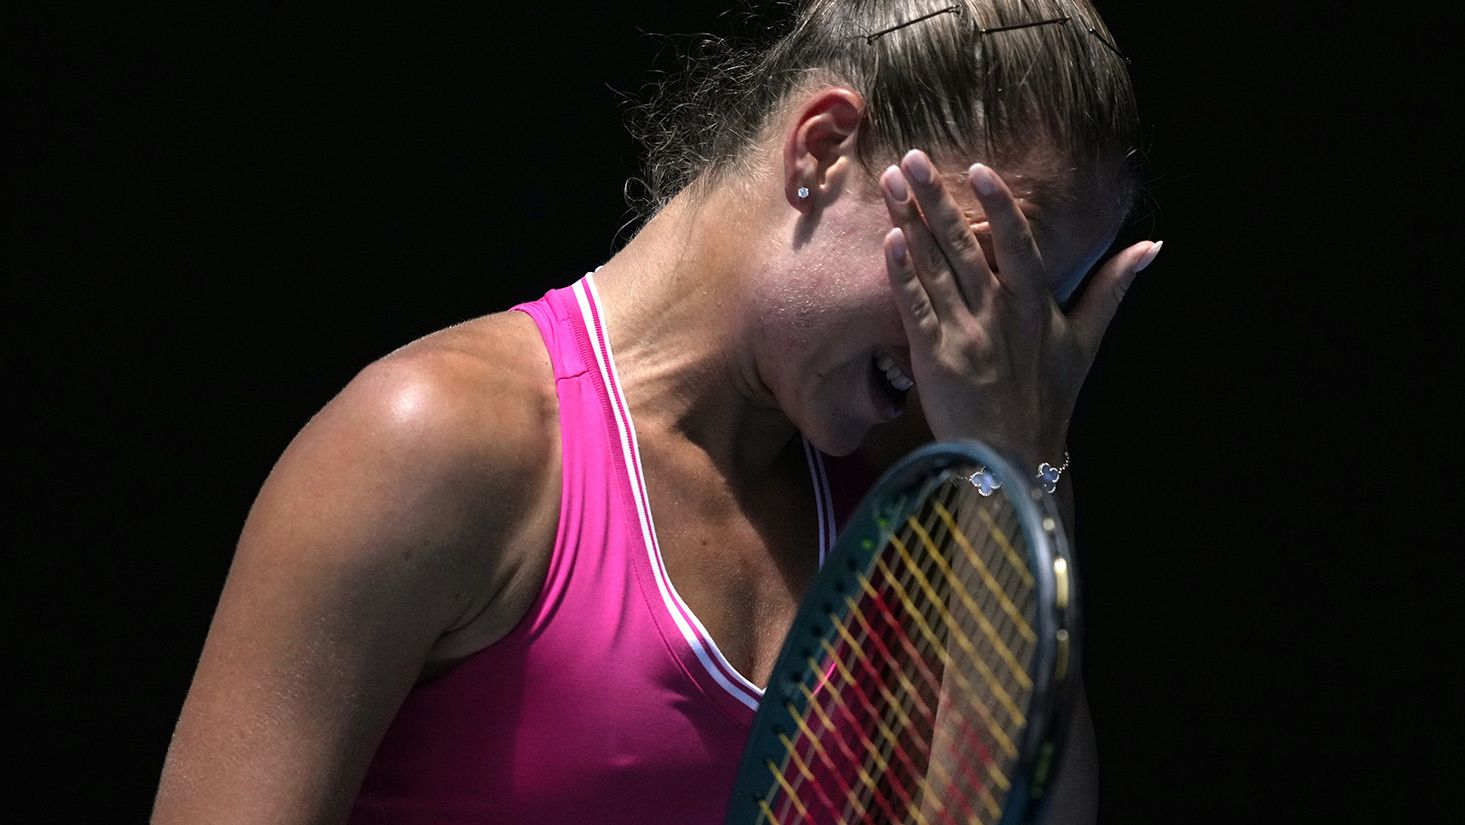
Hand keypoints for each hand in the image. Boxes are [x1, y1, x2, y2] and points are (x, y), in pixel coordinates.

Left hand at [880, 149, 1160, 465]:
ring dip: (910, 222)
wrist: (1013, 459)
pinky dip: (902, 276)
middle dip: (936, 198)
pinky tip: (888, 242)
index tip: (979, 168)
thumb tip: (1153, 246)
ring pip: (934, 268)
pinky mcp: (934, 358)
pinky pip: (914, 309)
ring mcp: (965, 334)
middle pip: (964, 245)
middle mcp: (1000, 313)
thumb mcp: (1087, 342)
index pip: (1017, 243)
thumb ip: (1113, 288)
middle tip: (911, 158)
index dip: (998, 205)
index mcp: (1035, 305)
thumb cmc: (1050, 399)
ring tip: (890, 183)